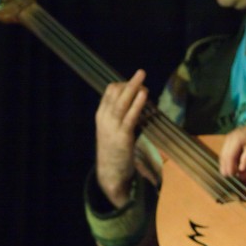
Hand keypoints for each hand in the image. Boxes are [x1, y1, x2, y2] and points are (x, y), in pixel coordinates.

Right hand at [95, 69, 148, 206]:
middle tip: (141, 72)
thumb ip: (121, 116)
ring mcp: (112, 127)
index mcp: (101, 115)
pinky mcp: (122, 136)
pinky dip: (137, 104)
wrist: (109, 172)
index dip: (123, 84)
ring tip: (142, 77)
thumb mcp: (113, 130)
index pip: (109, 92)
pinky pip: (130, 116)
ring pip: (122, 102)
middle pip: (115, 94)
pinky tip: (144, 95)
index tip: (136, 84)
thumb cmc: (114, 150)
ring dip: (133, 87)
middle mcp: (104, 119)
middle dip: (129, 82)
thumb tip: (135, 101)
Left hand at [219, 118, 245, 180]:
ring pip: (239, 139)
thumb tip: (240, 174)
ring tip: (232, 172)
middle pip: (233, 137)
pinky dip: (245, 157)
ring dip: (232, 157)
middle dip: (226, 156)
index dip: (226, 153)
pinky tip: (242, 168)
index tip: (224, 168)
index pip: (234, 136)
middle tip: (225, 173)